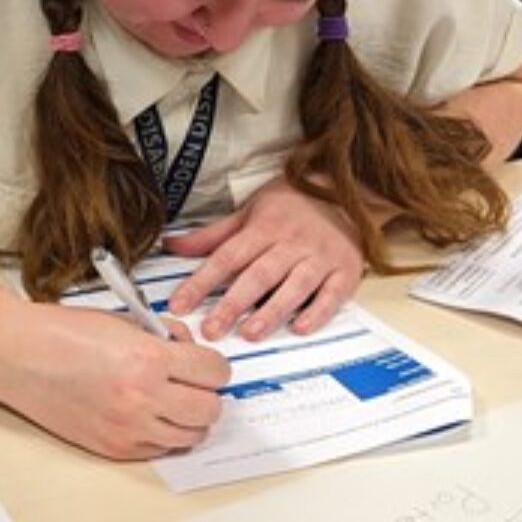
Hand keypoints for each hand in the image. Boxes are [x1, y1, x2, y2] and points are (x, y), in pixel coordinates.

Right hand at [0, 304, 229, 459]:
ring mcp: (128, 427)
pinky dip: (160, 433)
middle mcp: (142, 398)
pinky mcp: (113, 446)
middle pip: (210, 409)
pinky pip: (159, 449)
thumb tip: (188, 353)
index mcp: (148, 359)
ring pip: (190, 436)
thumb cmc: (59, 332)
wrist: (17, 354)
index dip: (212, 364)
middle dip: (205, 393)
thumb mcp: (121, 321)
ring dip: (186, 417)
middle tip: (189, 381)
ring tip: (166, 399)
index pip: (215, 372)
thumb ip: (161, 338)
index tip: (203, 362)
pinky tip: (143, 412)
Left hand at [164, 176, 363, 339]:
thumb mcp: (249, 211)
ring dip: (272, 312)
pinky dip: (317, 312)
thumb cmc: (292, 203)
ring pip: (294, 286)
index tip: (179, 305)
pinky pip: (332, 294)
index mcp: (264, 227)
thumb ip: (213, 235)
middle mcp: (291, 242)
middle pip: (258, 275)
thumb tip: (172, 245)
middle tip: (212, 330)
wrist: (349, 187)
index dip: (201, 282)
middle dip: (232, 304)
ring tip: (250, 333)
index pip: (226, 257)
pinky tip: (300, 328)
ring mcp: (321, 257)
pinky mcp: (346, 270)